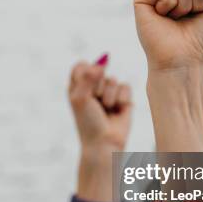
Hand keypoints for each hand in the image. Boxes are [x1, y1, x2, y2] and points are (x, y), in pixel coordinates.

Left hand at [68, 55, 132, 201]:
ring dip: (109, 96)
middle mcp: (92, 86)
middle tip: (95, 105)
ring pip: (113, 79)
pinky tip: (117, 110)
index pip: (81, 65)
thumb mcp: (80, 98)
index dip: (85, 75)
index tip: (83, 91)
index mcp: (77, 85)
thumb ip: (88, 76)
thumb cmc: (88, 123)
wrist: (104, 143)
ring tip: (106, 110)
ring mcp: (108, 91)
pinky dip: (121, 100)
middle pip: (99, 70)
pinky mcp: (123, 97)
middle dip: (97, 88)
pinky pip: (125, 86)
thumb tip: (104, 58)